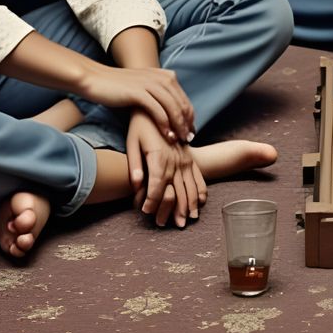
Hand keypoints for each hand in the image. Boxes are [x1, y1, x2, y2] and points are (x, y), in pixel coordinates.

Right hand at [77, 63, 195, 142]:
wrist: (96, 79)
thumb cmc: (119, 88)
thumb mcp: (144, 87)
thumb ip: (158, 95)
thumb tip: (171, 111)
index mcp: (165, 75)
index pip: (184, 99)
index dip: (190, 117)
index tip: (191, 132)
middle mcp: (161, 77)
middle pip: (182, 103)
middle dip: (187, 123)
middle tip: (189, 139)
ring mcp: (150, 83)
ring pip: (173, 107)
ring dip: (179, 126)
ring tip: (181, 140)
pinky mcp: (139, 92)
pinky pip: (158, 110)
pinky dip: (165, 124)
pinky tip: (167, 136)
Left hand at [126, 112, 205, 227]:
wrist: (158, 107)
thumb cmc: (140, 126)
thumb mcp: (132, 142)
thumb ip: (135, 166)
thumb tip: (136, 184)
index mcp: (159, 157)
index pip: (156, 185)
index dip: (152, 201)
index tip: (146, 212)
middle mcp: (175, 159)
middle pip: (177, 190)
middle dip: (173, 210)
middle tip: (168, 225)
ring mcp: (185, 158)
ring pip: (190, 185)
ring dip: (190, 204)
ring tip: (188, 220)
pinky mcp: (189, 156)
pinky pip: (198, 176)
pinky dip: (200, 190)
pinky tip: (201, 202)